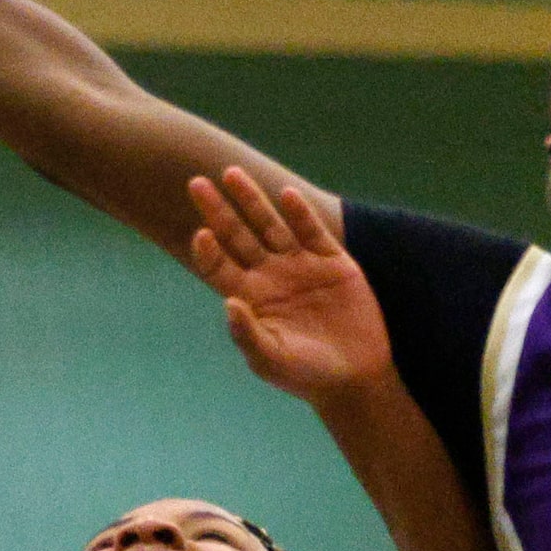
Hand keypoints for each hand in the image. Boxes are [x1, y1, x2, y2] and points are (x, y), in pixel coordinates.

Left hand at [187, 168, 393, 405]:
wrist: (355, 377)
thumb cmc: (306, 375)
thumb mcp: (271, 360)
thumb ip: (247, 334)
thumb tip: (228, 302)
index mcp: (250, 297)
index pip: (219, 266)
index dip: (207, 251)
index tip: (200, 234)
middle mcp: (270, 275)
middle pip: (237, 235)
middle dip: (218, 210)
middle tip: (195, 184)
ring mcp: (301, 265)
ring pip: (270, 225)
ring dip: (251, 200)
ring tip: (231, 174)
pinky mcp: (332, 262)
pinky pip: (312, 231)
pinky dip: (300, 213)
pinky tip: (286, 195)